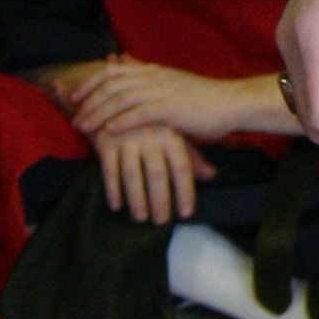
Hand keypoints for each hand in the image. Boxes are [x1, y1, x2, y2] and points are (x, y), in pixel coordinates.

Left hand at [67, 60, 286, 147]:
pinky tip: (108, 131)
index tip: (75, 96)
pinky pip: (140, 113)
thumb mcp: (170, 82)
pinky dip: (121, 121)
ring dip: (98, 113)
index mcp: (153, 72)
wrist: (229, 103)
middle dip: (88, 100)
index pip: (113, 72)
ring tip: (83, 126)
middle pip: (111, 84)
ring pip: (120, 99)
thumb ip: (146, 75)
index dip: (91, 83)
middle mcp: (154, 78)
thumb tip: (122, 61)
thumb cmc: (201, 98)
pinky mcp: (171, 108)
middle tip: (72, 115)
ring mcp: (162, 92)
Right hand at [95, 120, 213, 224]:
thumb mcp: (173, 133)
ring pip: (133, 174)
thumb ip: (192, 156)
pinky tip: (116, 206)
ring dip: (136, 199)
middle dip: (160, 200)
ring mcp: (127, 138)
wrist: (115, 97)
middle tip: (162, 221)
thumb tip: (211, 176)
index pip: (182, 166)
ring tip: (141, 218)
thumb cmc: (150, 120)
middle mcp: (151, 136)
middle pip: (157, 173)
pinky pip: (109, 170)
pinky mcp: (106, 142)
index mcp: (171, 133)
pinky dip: (112, 189)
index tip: (186, 213)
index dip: (185, 191)